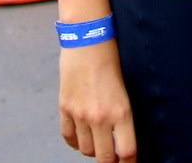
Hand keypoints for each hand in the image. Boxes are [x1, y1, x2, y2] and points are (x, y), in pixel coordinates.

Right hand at [59, 41, 136, 161]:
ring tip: (98, 142)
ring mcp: (80, 114)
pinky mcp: (65, 108)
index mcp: (121, 112)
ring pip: (86, 150)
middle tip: (113, 158)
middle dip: (110, 161)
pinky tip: (81, 138)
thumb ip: (122, 116)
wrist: (88, 41)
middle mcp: (100, 117)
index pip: (127, 152)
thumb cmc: (112, 62)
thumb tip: (122, 140)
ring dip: (93, 150)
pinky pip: (68, 137)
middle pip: (105, 158)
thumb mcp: (125, 91)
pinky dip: (75, 142)